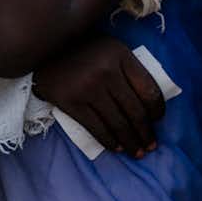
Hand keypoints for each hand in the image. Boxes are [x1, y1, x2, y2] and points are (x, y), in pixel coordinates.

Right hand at [32, 36, 164, 156]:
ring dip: (130, 142)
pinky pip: (96, 128)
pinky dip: (109, 141)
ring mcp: (88, 88)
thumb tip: (151, 103)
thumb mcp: (111, 49)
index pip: (148, 90)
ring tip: (137, 152)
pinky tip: (116, 147)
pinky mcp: (71, 103)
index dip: (157, 110)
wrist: (44, 49)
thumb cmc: (85, 51)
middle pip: (135, 111)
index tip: (157, 120)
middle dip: (146, 133)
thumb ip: (130, 69)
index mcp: (121, 56)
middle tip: (151, 146)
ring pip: (118, 124)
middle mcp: (107, 72)